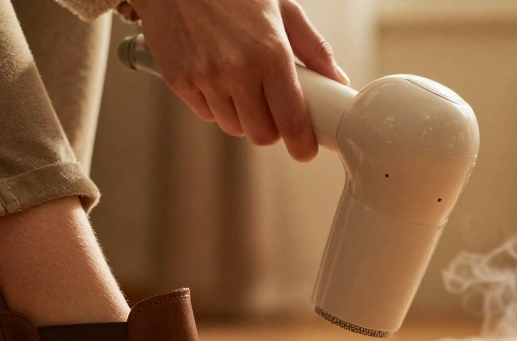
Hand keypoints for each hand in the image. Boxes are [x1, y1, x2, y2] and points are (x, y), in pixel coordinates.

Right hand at [130, 0, 349, 161]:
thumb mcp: (281, 7)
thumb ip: (313, 47)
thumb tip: (337, 79)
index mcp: (270, 52)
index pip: (290, 119)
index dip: (301, 143)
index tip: (305, 150)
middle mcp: (237, 71)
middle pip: (261, 134)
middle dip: (270, 128)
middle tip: (272, 109)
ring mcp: (205, 78)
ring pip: (232, 127)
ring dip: (241, 115)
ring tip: (241, 84)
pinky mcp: (179, 81)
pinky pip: (206, 113)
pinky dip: (215, 104)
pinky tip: (215, 76)